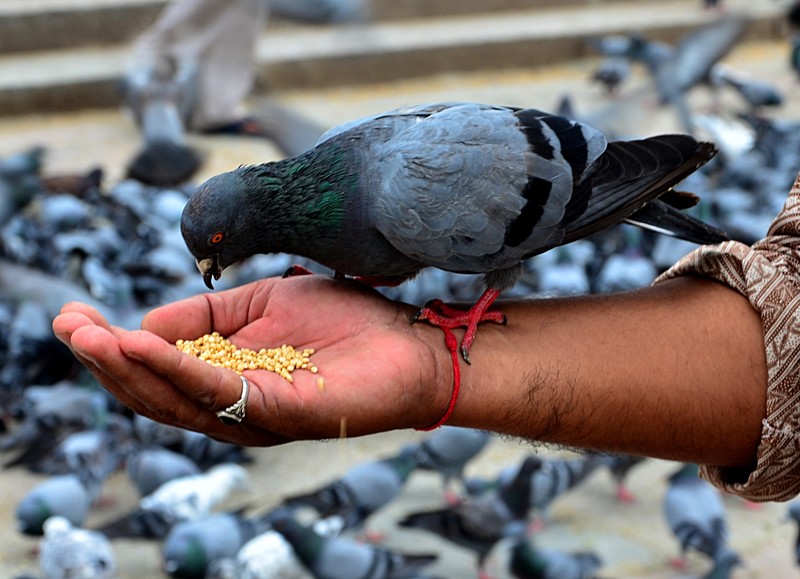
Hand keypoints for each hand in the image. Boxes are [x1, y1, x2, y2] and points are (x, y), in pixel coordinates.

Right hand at [52, 275, 453, 445]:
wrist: (406, 342)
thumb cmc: (343, 323)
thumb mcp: (262, 305)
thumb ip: (207, 318)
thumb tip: (145, 323)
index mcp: (225, 376)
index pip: (154, 368)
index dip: (109, 344)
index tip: (70, 314)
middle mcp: (232, 403)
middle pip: (153, 391)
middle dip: (105, 359)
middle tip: (67, 324)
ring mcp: (254, 414)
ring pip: (175, 400)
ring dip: (127, 368)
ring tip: (90, 336)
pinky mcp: (281, 414)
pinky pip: (219, 393)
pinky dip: (178, 370)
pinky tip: (143, 344)